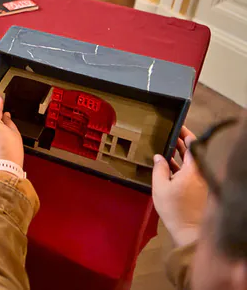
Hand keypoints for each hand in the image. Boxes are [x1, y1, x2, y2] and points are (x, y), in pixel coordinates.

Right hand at [152, 126, 208, 247]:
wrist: (189, 231)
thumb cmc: (175, 210)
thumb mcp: (160, 187)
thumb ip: (159, 169)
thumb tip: (159, 157)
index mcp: (192, 170)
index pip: (192, 145)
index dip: (185, 134)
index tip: (177, 126)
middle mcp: (199, 173)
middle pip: (192, 153)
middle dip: (181, 143)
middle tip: (169, 135)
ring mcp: (200, 182)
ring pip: (190, 163)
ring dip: (179, 156)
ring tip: (165, 149)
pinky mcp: (198, 190)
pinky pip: (189, 172)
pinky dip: (180, 167)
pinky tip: (168, 167)